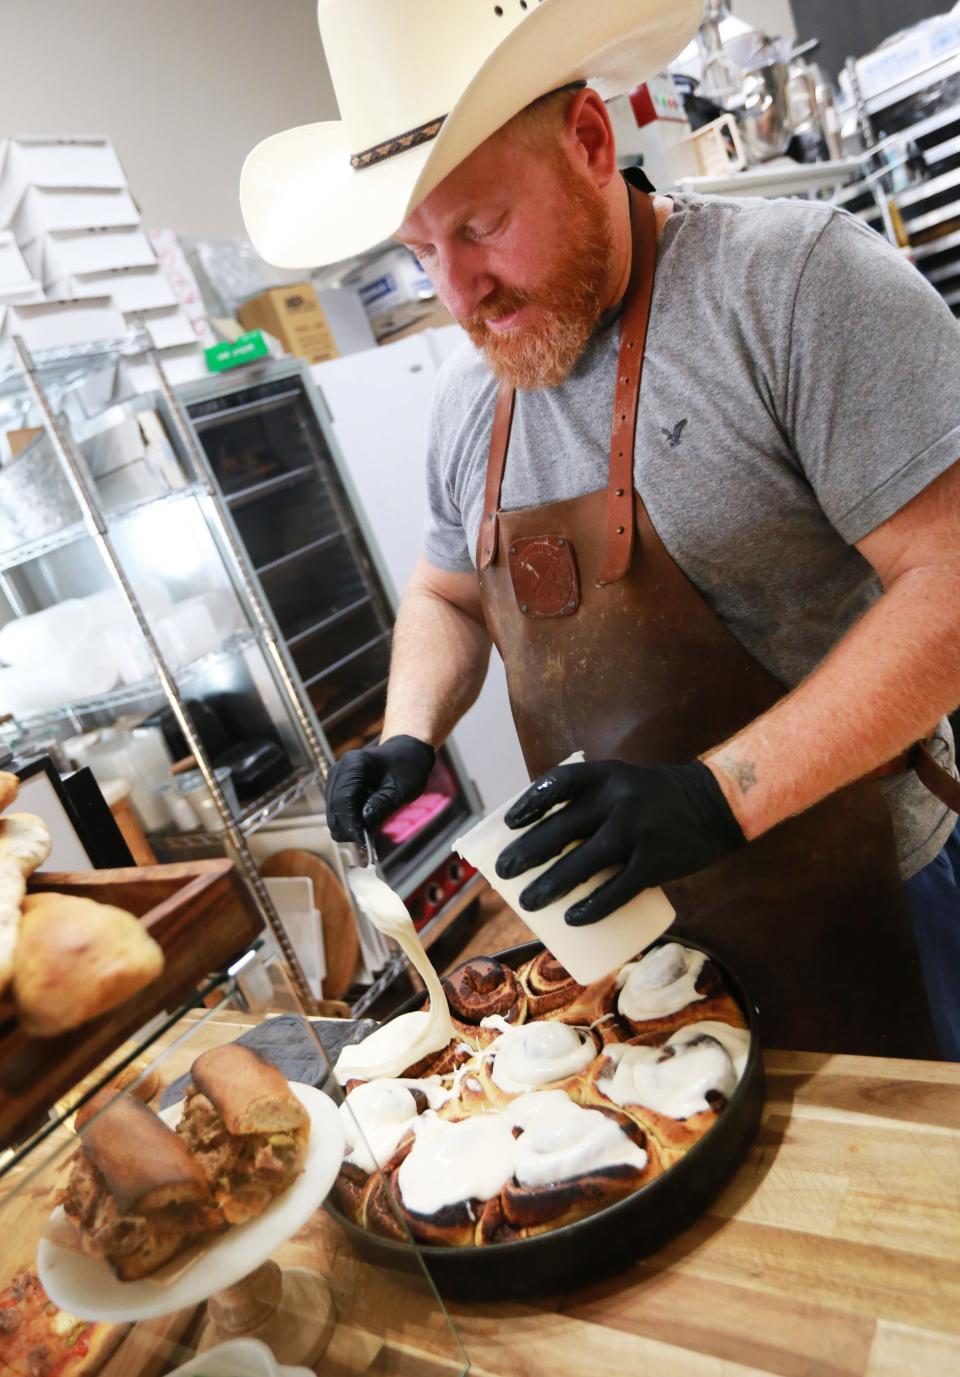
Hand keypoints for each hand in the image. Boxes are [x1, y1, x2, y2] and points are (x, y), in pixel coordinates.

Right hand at [326, 735, 435, 843]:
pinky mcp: (336, 790)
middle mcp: (338, 771)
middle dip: (350, 828)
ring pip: (333, 815)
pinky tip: (367, 821)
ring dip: (349, 827)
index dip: (351, 824)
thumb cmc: (406, 769)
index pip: (344, 800)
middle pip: (334, 810)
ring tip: (371, 829)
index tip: (364, 843)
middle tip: (370, 841)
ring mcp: (334, 780)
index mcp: (353, 764)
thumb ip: (382, 805)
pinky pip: (337, 813)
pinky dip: (350, 822)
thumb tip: (365, 825)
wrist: (405, 755)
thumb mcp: (400, 789)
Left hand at [494, 759, 744, 925]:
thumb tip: (540, 842)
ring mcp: (638, 829)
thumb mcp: (623, 783)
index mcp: (607, 774)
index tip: (509, 824)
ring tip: (528, 902)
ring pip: (583, 862)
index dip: (530, 802)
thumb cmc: (654, 800)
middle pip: (562, 827)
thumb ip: (590, 801)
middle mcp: (620, 797)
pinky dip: (592, 906)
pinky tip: (571, 919)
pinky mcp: (656, 860)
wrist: (714, 805)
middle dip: (527, 853)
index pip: (560, 782)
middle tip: (504, 874)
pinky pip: (617, 888)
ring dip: (550, 885)